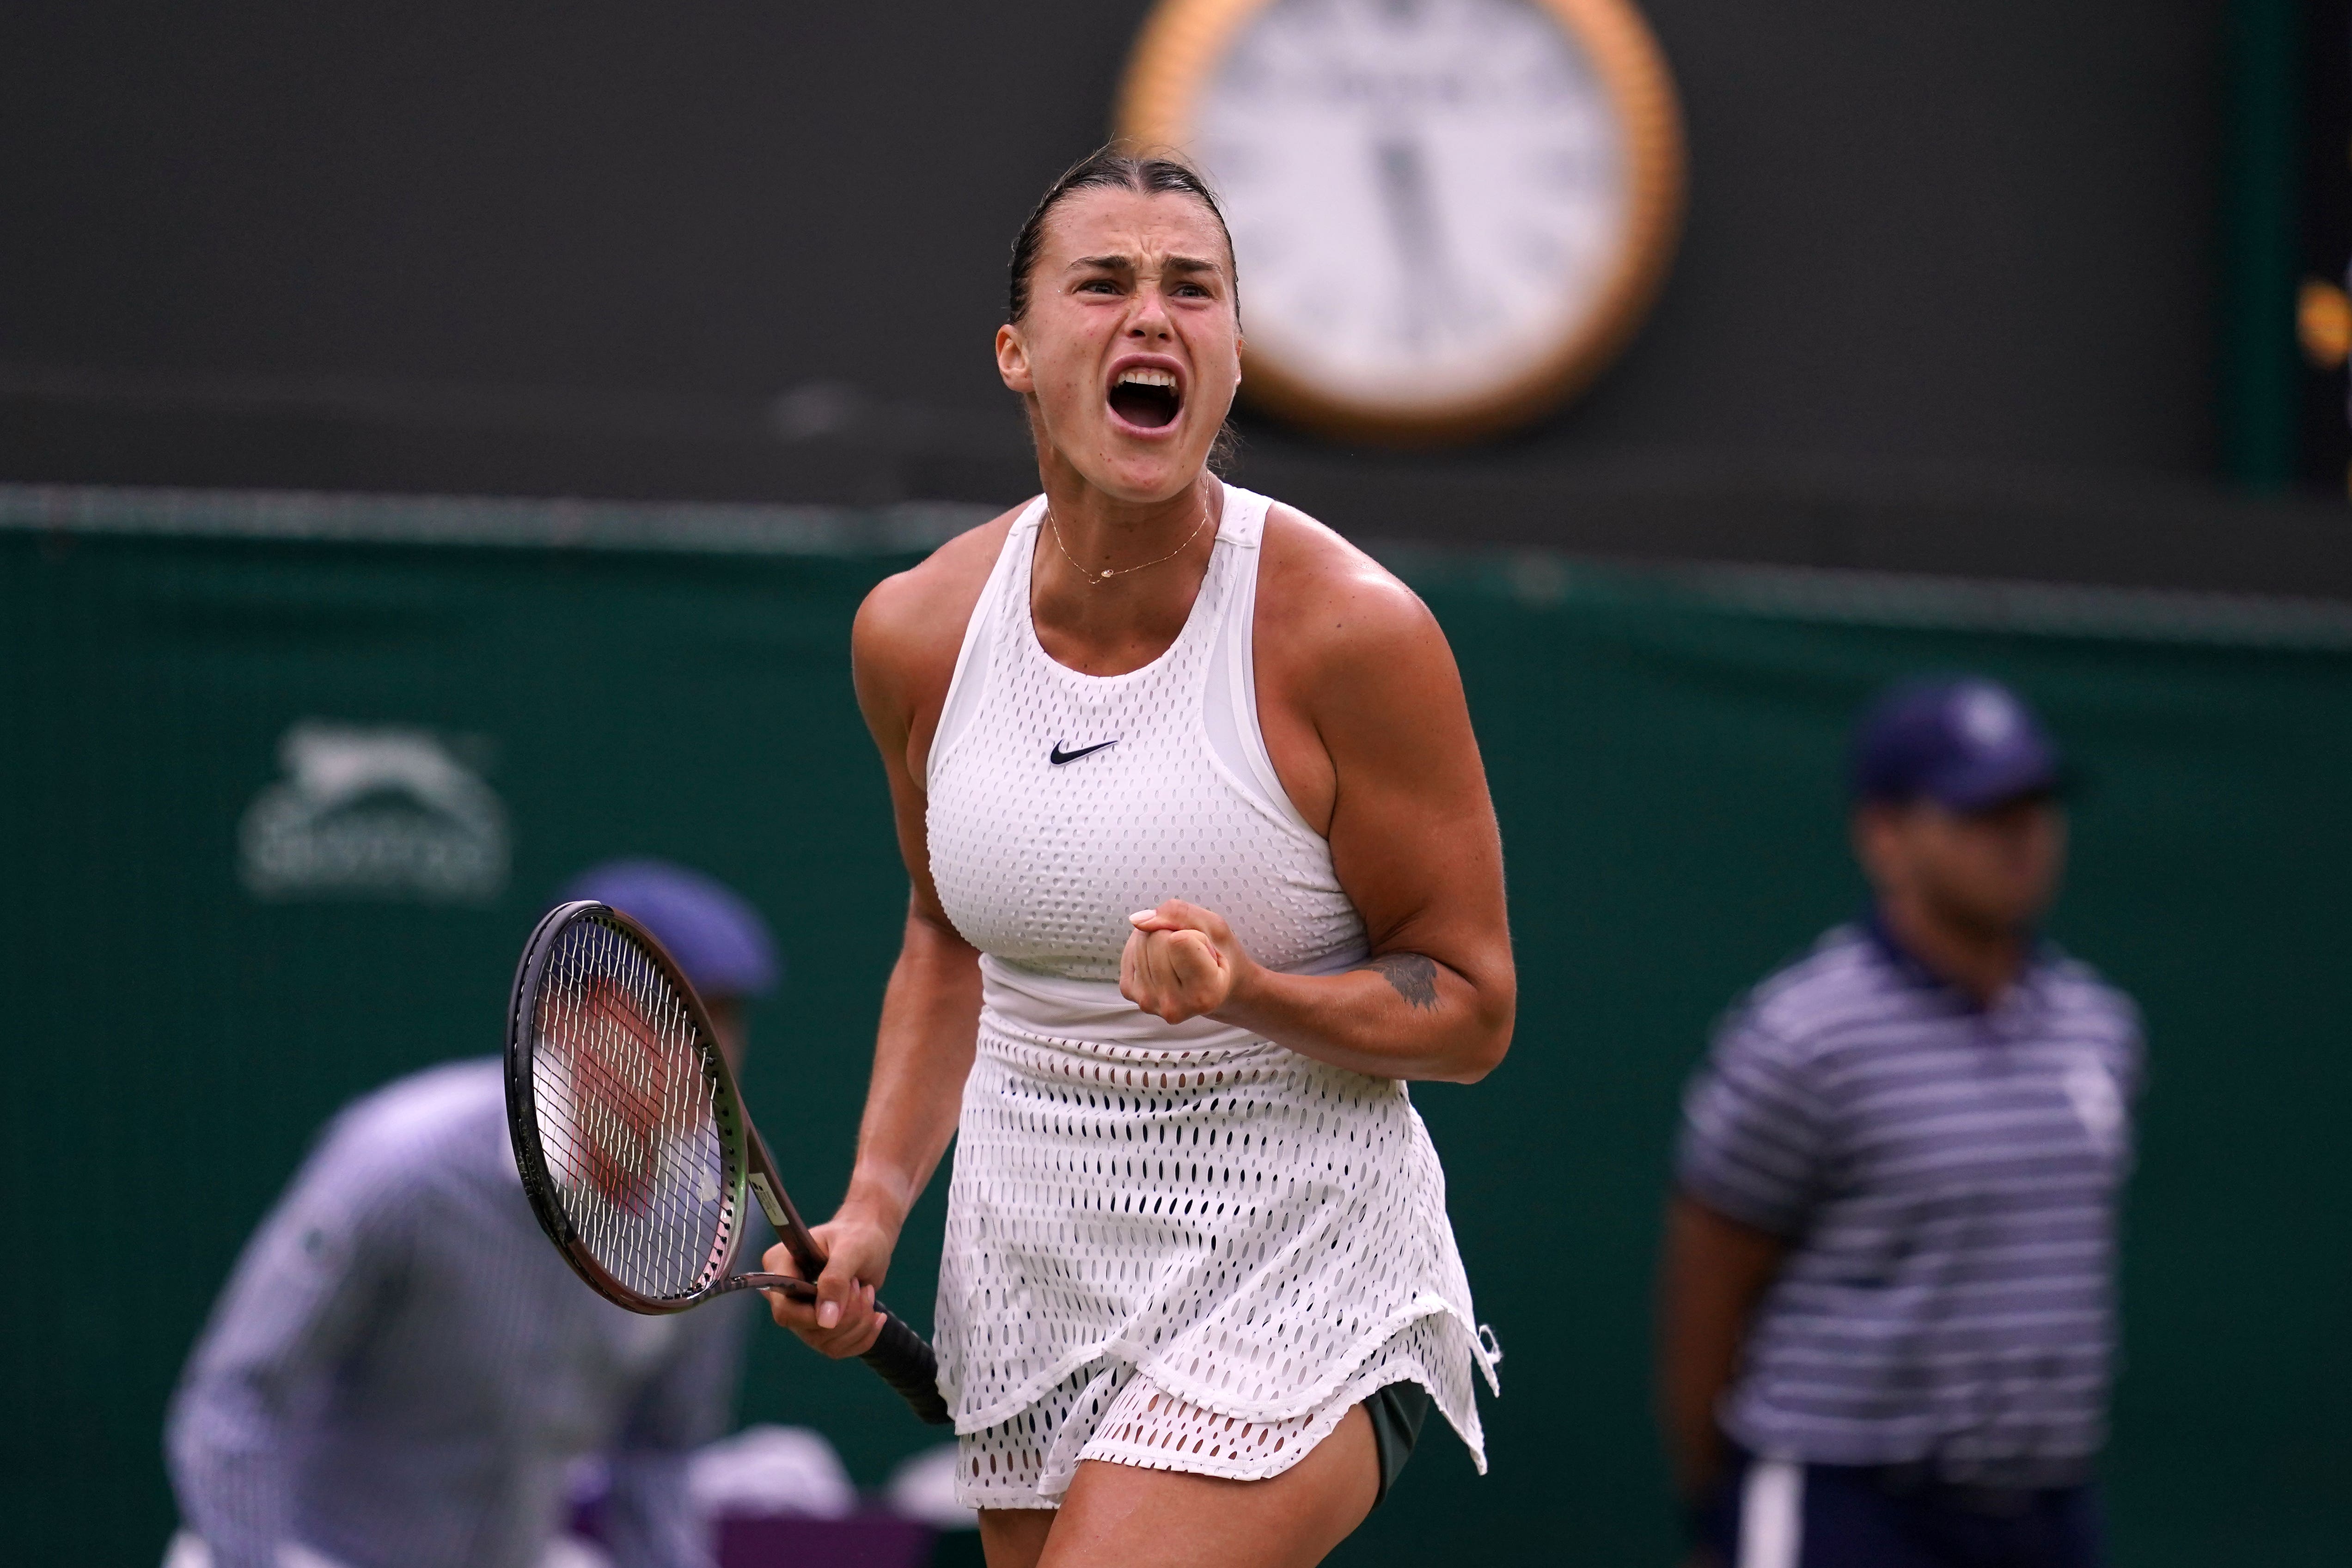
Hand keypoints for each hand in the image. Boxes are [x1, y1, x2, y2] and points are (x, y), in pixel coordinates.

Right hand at [762, 1211, 893, 1357]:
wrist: (870, 1241)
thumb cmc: (858, 1236)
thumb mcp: (851, 1249)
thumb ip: (835, 1281)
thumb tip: (826, 1322)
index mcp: (780, 1265)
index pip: (784, 1309)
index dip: (815, 1314)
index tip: (848, 1292)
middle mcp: (785, 1294)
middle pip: (807, 1330)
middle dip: (846, 1315)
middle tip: (860, 1285)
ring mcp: (802, 1314)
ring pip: (826, 1343)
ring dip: (858, 1323)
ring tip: (867, 1292)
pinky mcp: (820, 1327)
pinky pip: (839, 1348)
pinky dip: (864, 1336)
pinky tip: (876, 1316)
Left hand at [1120, 899, 1255, 1023]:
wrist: (1213, 987)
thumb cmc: (1220, 956)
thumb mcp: (1214, 927)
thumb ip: (1181, 914)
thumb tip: (1137, 920)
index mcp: (1204, 994)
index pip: (1178, 940)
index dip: (1195, 935)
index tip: (1207, 952)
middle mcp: (1173, 1005)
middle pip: (1155, 938)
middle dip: (1174, 934)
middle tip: (1192, 954)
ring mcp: (1148, 1001)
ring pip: (1140, 940)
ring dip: (1159, 939)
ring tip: (1179, 959)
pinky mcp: (1130, 993)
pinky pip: (1129, 950)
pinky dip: (1145, 947)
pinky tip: (1163, 961)